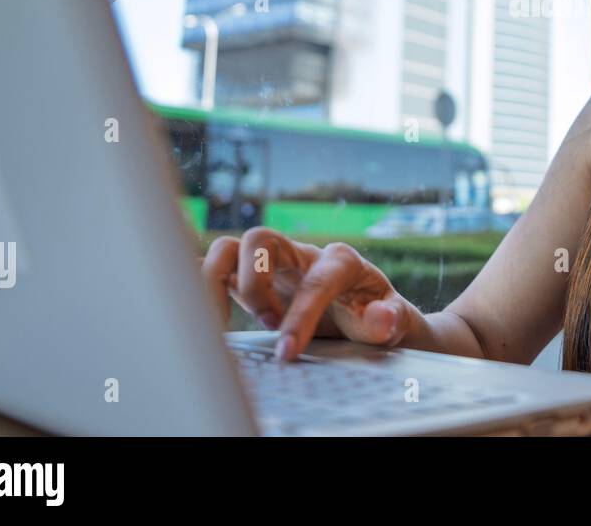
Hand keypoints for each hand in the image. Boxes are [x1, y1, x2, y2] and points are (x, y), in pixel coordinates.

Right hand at [200, 227, 416, 360]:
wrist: (364, 312)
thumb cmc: (374, 314)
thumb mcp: (393, 321)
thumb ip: (389, 319)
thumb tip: (381, 316)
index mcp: (340, 261)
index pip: (316, 279)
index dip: (300, 316)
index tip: (288, 351)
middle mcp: (300, 254)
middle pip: (259, 238)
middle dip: (254, 284)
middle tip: (267, 325)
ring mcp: (271, 265)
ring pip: (227, 248)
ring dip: (215, 284)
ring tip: (225, 327)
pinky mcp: (249, 280)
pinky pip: (213, 270)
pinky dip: (197, 287)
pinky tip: (198, 320)